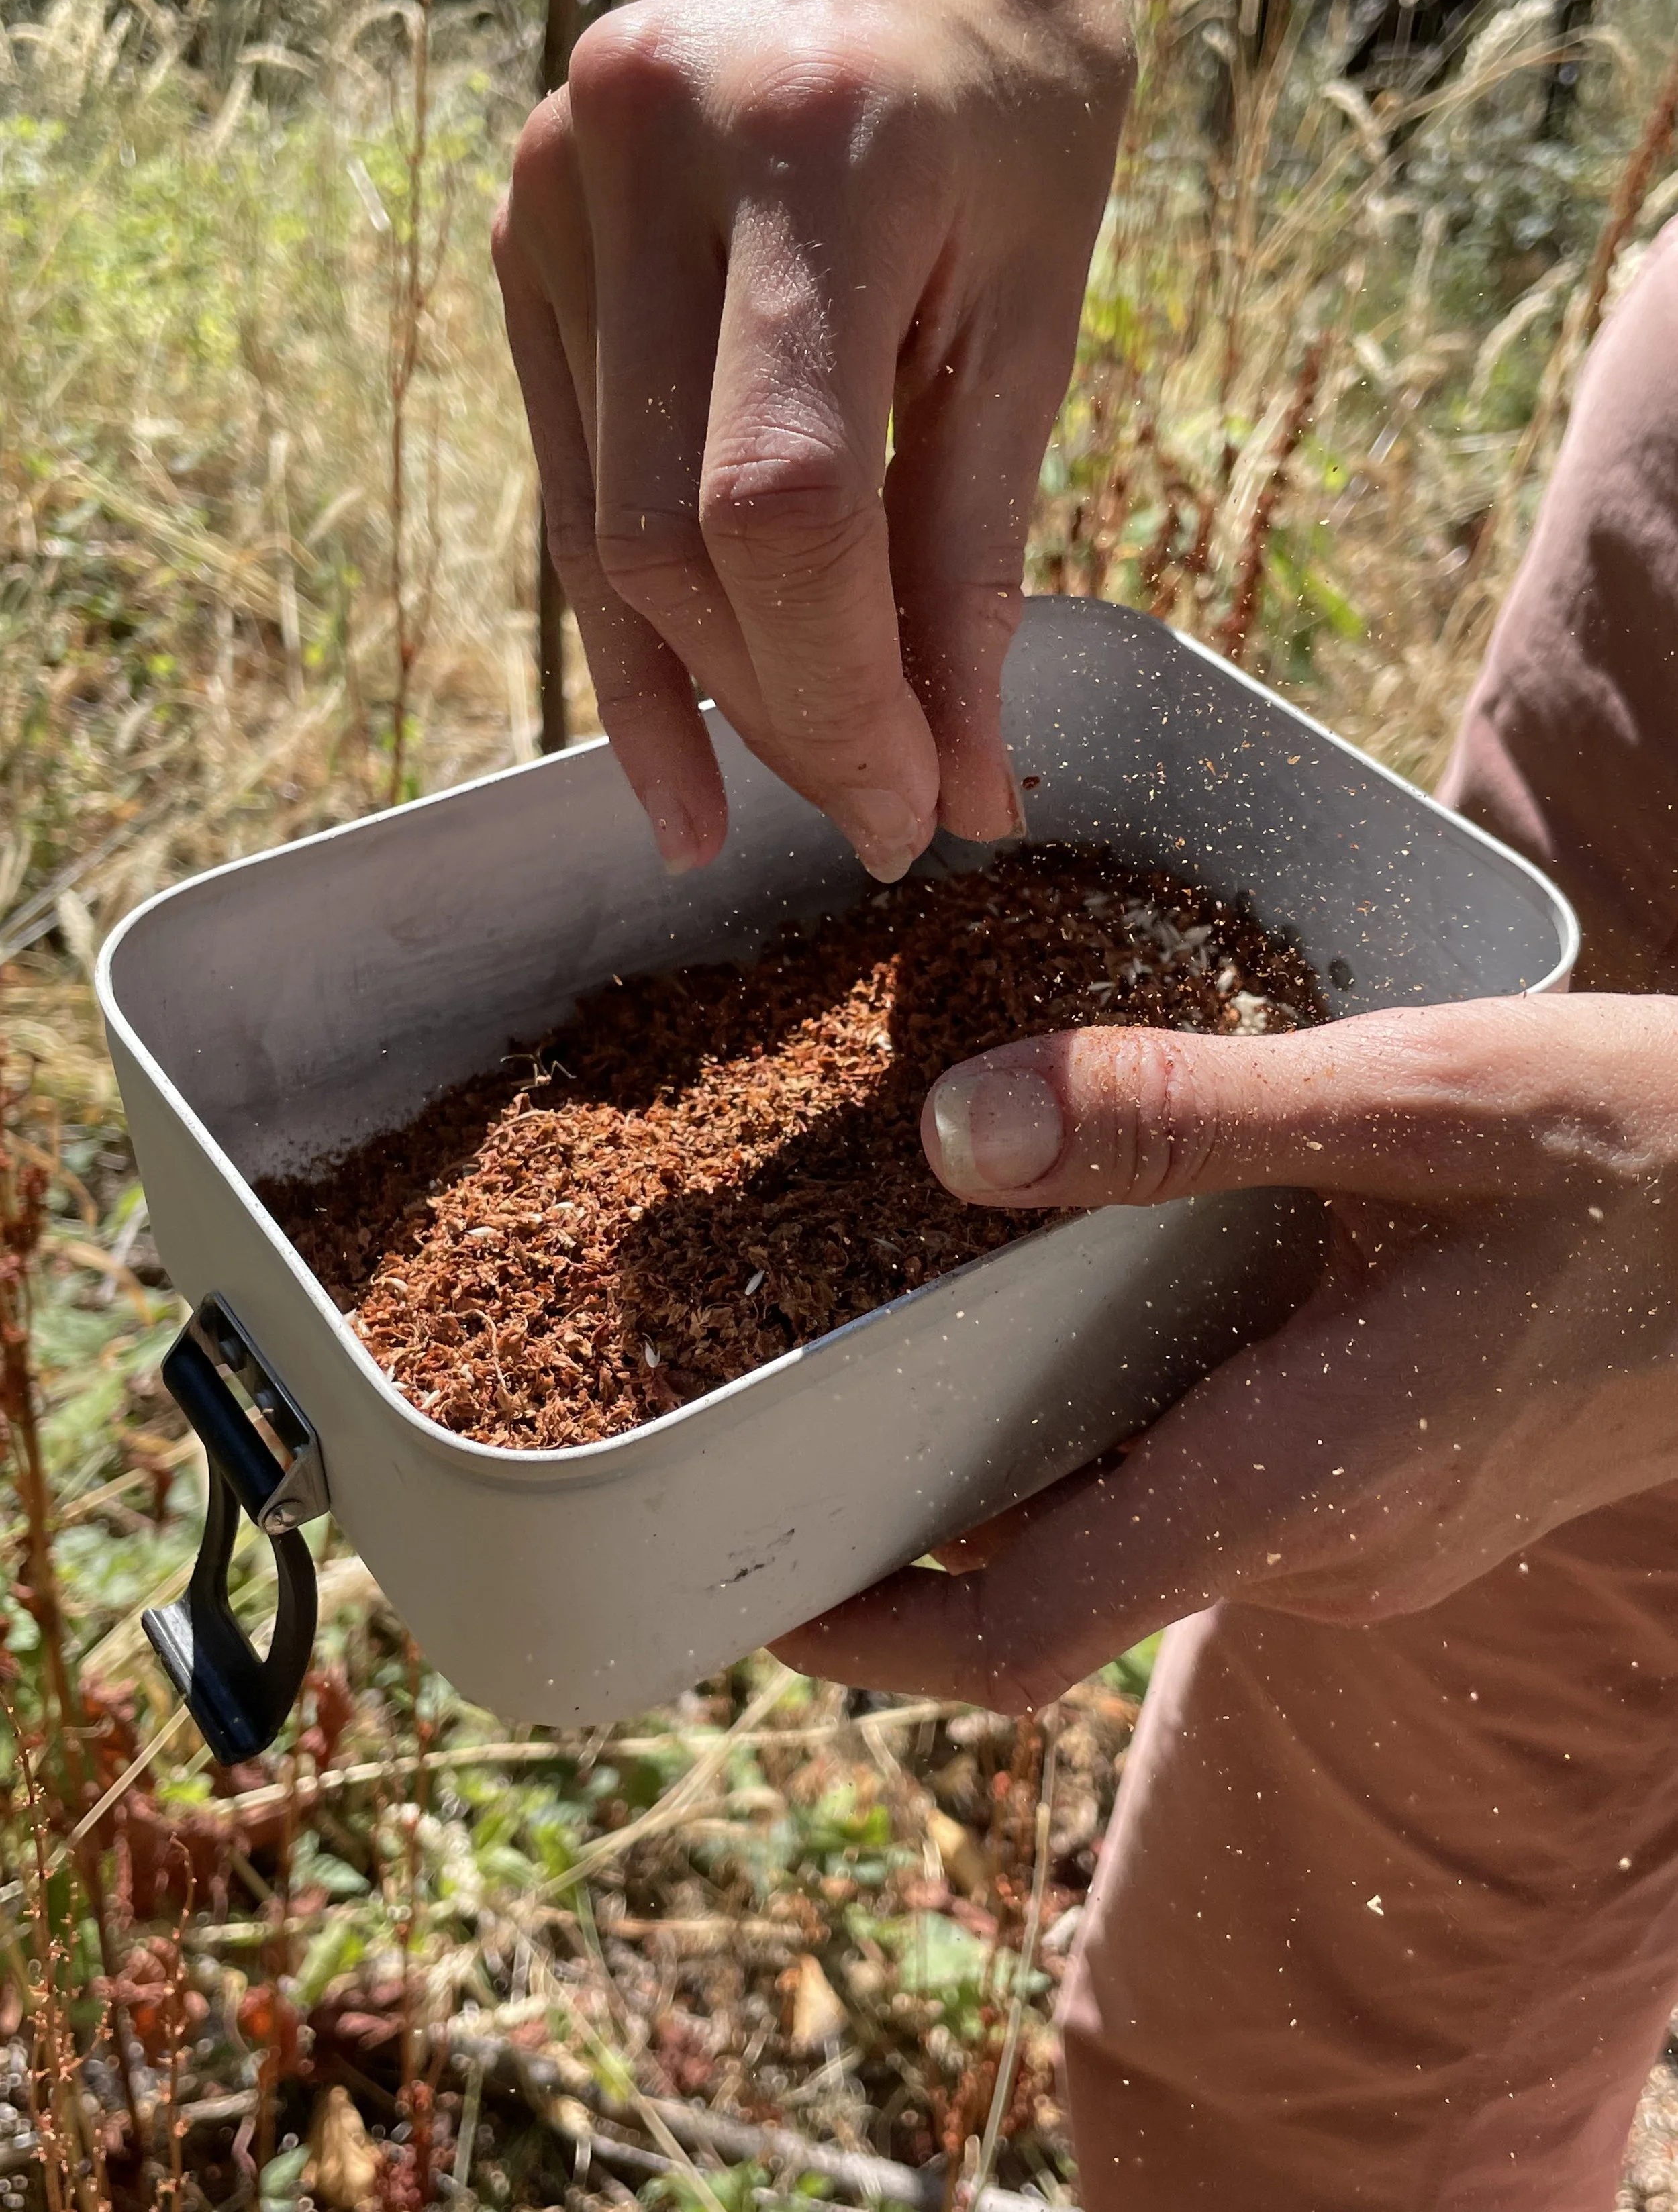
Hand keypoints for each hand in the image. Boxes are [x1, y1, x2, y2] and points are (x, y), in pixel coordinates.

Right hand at [493, 0, 1131, 878]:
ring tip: (749, 809)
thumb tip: (958, 788)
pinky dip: (629, 618)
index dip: (839, 695)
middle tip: (870, 811)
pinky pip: (575, 476)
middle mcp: (643, 158)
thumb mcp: (1032, 314)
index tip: (907, 815)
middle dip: (779, 710)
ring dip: (695, 692)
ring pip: (604, 528)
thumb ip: (976, 557)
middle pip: (674, 538)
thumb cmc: (1010, 99)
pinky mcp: (527, 236)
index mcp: (810, 157)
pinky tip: (671, 740)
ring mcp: (558, 190)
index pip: (784, 506)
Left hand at [772, 995, 1677, 1710]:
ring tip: (910, 1319)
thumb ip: (1178, 1115)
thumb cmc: (1642, 1161)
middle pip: (1052, 1580)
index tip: (741, 1582)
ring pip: (1135, 1524)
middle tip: (788, 1391)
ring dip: (1020, 1456)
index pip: (1013, 1640)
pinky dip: (1124, 1417)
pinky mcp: (1398, 1494)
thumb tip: (957, 1129)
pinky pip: (1214, 1482)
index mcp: (1292, 1483)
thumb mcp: (1410, 1099)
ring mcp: (1365, 1540)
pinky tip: (1098, 1290)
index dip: (856, 1633)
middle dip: (911, 1518)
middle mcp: (1314, 1551)